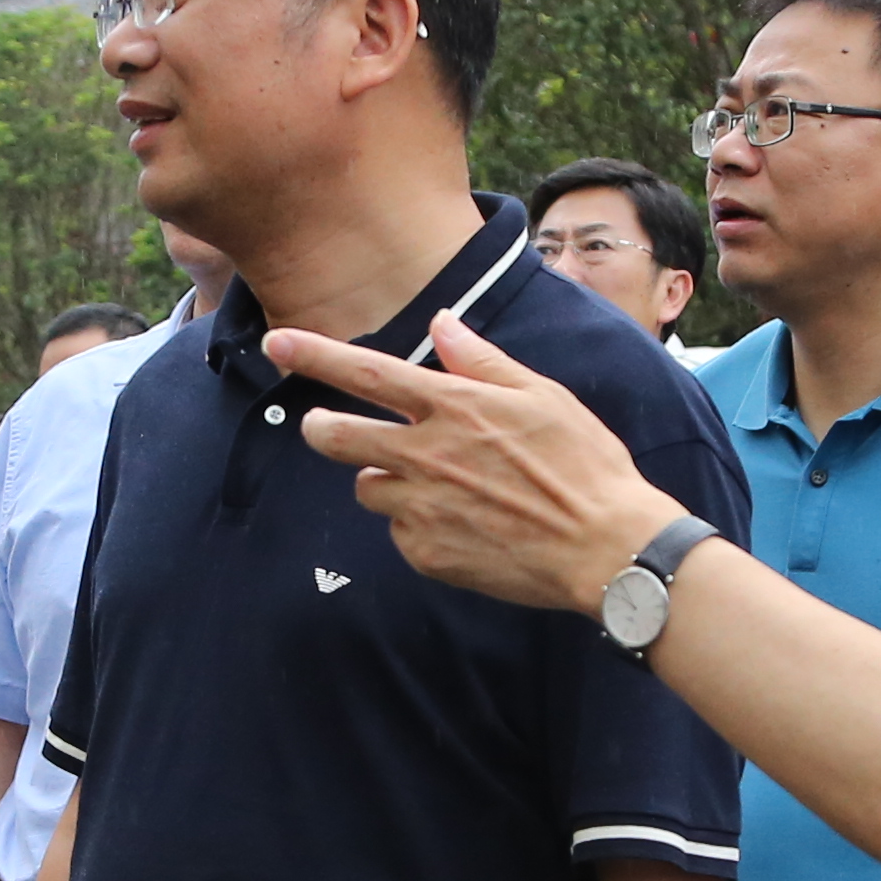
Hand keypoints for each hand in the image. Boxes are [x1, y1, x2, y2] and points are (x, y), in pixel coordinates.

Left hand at [270, 317, 680, 613]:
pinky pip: (400, 532)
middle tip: (324, 426)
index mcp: (454, 407)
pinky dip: (419, 525)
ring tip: (439, 486)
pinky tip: (465, 526)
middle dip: (320, 428)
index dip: (314, 355)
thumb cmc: (585, 465)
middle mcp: (426, 455)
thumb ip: (481, 362)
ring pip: (368, 487)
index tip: (275, 342)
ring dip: (386, 480)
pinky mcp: (427, 555)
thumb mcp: (543, 396)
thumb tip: (440, 324)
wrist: (605, 548)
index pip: (366, 372)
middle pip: (335, 436)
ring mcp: (422, 509)